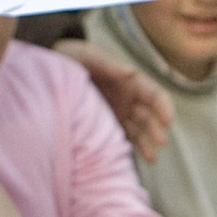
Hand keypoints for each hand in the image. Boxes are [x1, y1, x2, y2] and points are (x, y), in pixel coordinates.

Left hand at [54, 40, 175, 163]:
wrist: (48, 73)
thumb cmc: (70, 58)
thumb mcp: (87, 55)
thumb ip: (106, 63)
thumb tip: (129, 72)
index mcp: (129, 82)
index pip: (154, 94)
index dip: (164, 106)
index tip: (169, 120)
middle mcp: (128, 99)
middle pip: (150, 116)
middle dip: (157, 128)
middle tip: (160, 142)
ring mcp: (119, 115)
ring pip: (140, 131)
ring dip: (148, 144)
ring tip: (153, 159)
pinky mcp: (107, 128)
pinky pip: (124, 140)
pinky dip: (132, 150)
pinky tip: (136, 161)